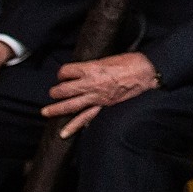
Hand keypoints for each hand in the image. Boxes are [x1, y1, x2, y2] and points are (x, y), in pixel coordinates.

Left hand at [41, 52, 158, 135]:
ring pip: (69, 105)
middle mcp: (89, 84)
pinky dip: (74, 126)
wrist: (146, 73)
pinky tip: (64, 133)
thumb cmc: (131, 62)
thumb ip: (94, 66)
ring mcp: (95, 97)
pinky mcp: (103, 106)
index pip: (66, 71)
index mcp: (91, 68)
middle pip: (63, 89)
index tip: (64, 74)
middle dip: (55, 91)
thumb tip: (86, 69)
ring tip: (45, 112)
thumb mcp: (109, 58)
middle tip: (53, 92)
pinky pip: (86, 118)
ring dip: (55, 109)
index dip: (62, 72)